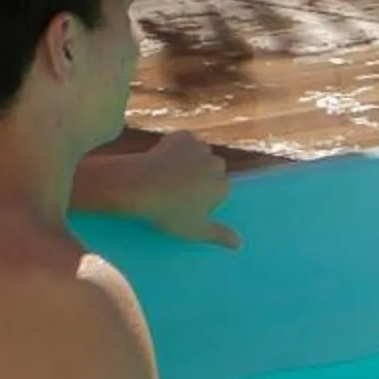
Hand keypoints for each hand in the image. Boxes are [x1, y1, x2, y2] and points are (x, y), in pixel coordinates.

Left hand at [80, 132, 241, 247]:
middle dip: (201, 175)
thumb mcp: (193, 231)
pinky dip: (177, 147)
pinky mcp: (182, 136)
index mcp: (222, 186)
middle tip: (178, 188)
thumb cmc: (167, 212)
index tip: (188, 204)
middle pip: (213, 169)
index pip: (220, 189)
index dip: (205, 196)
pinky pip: (184, 142)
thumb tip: (239, 243)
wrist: (139, 185)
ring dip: (191, 160)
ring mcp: (200, 147)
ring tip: (169, 172)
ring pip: (200, 153)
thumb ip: (218, 235)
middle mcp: (217, 164)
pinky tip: (163, 158)